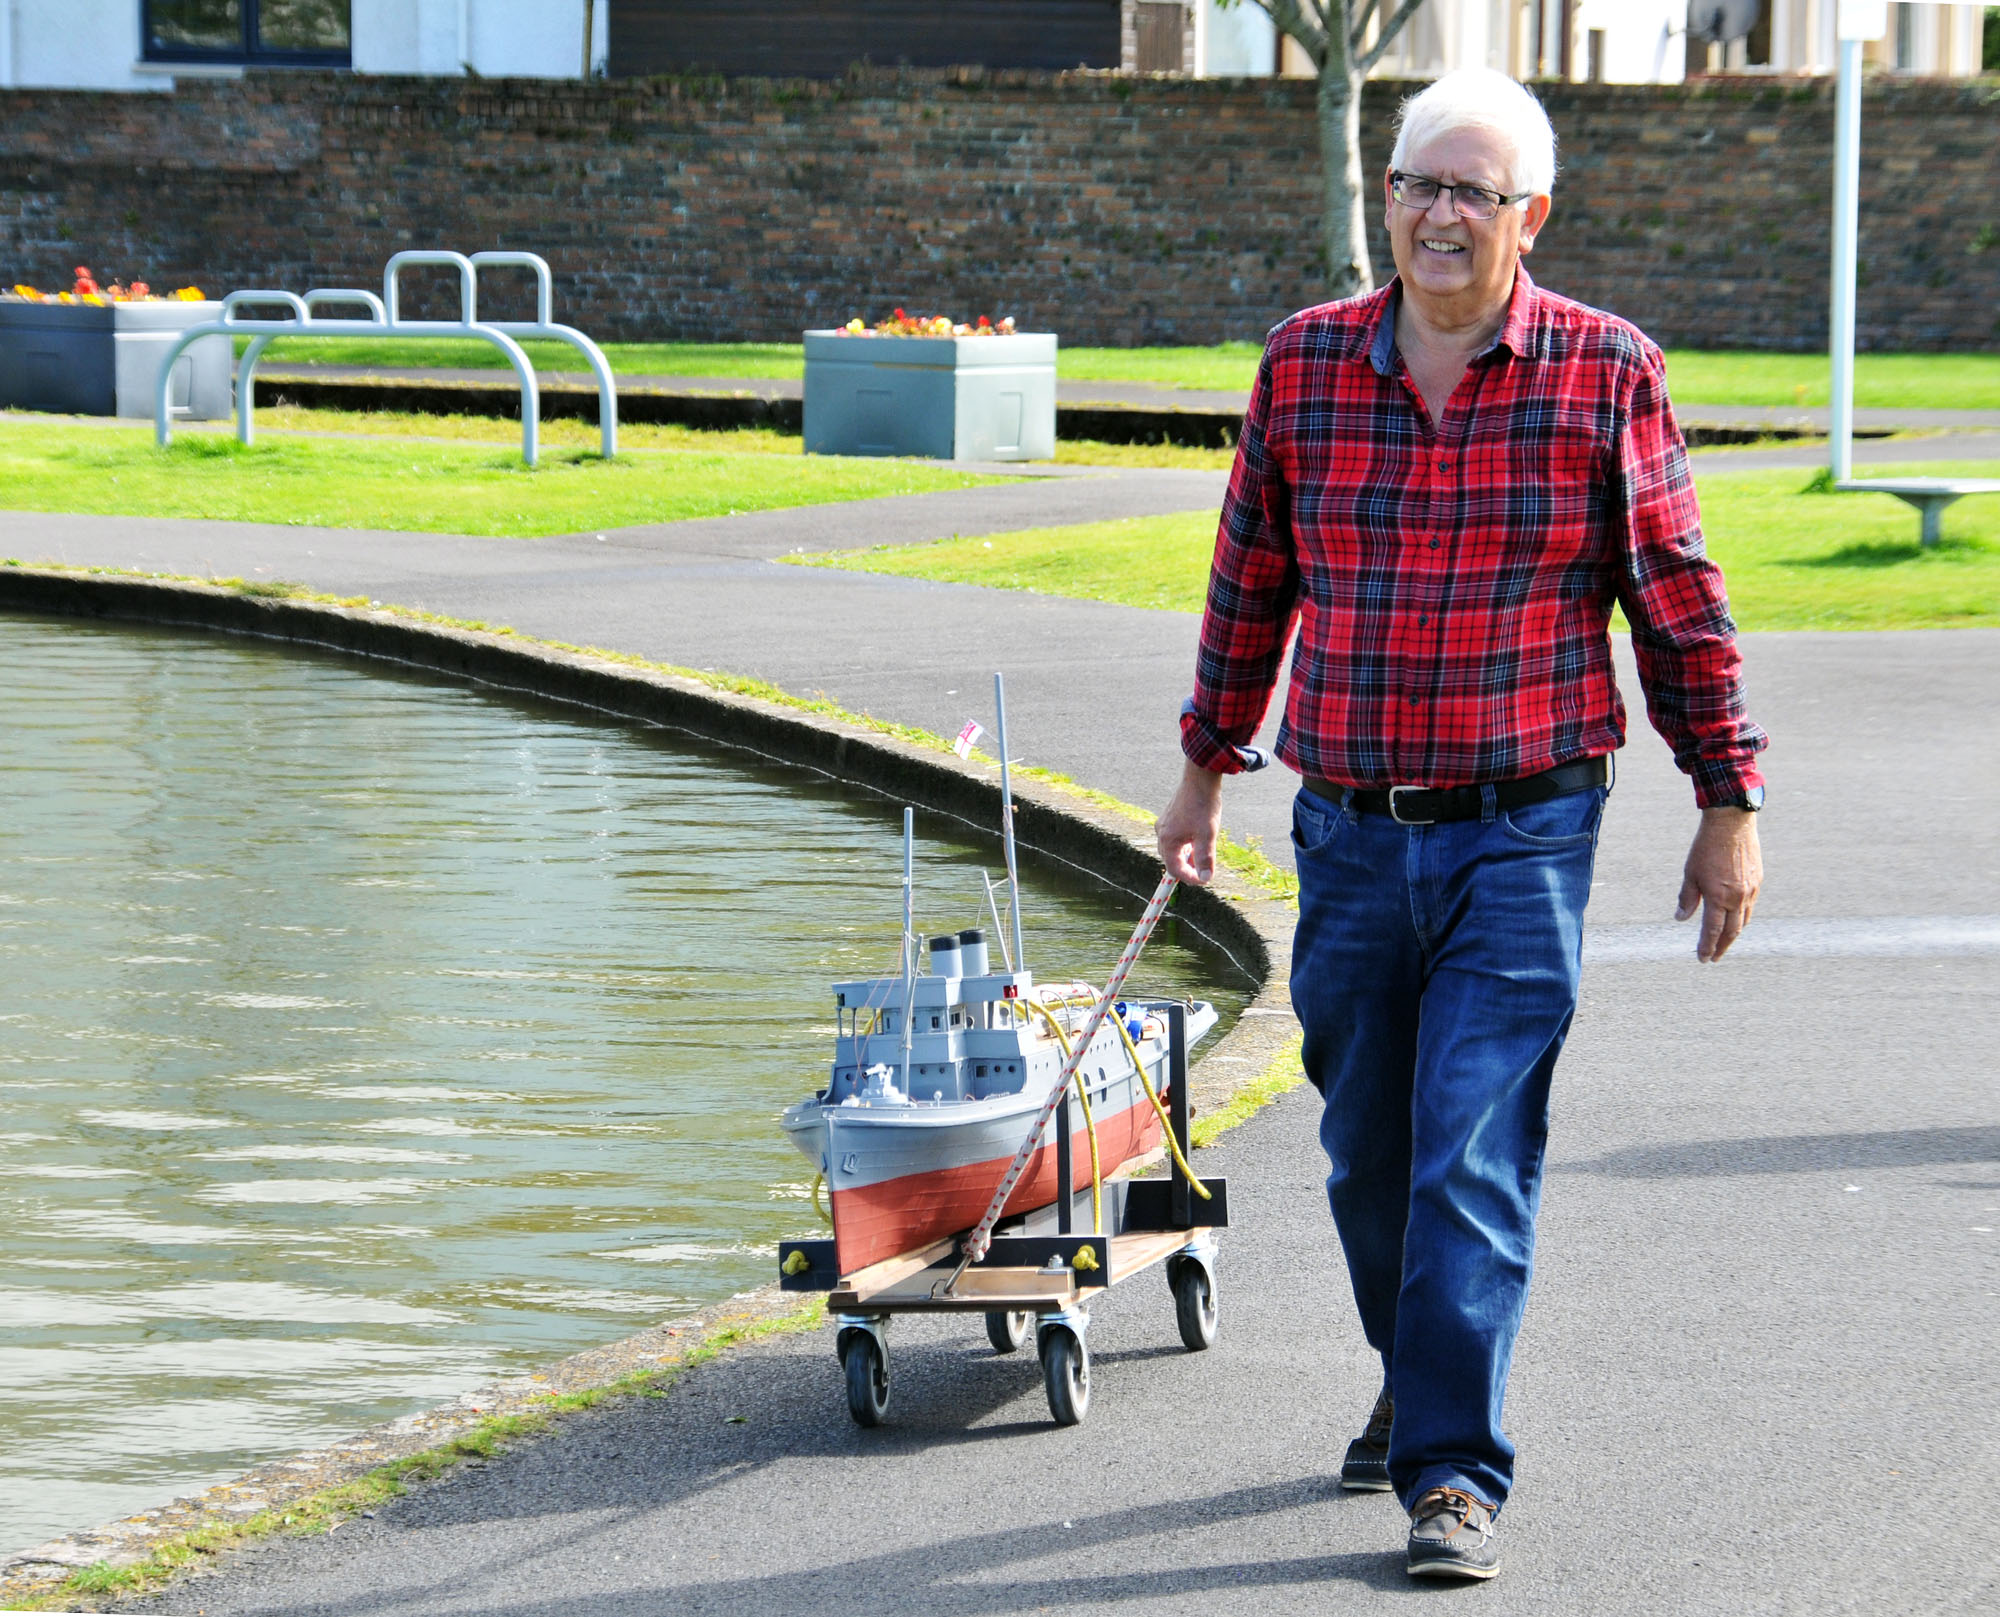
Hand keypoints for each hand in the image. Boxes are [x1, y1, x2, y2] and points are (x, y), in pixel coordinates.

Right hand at [1156, 761, 1225, 884]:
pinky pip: (1175, 838)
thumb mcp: (1207, 835)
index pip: (1174, 870)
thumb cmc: (1203, 806)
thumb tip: (1205, 878)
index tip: (1205, 879)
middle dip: (1187, 868)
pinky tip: (1199, 838)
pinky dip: (1186, 844)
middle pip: (1171, 860)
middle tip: (1205, 869)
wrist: (1200, 778)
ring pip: (1173, 849)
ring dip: (1187, 856)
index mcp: (1167, 840)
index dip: (1190, 878)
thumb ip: (1205, 858)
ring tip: (1204, 853)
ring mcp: (1164, 824)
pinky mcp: (1170, 817)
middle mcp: (1161, 833)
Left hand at [1676, 806, 1762, 961]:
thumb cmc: (1706, 848)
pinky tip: (1736, 919)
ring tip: (1724, 942)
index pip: (1712, 931)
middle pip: (1731, 932)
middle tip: (1714, 958)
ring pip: (1744, 921)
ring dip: (1733, 935)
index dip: (1706, 947)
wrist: (1732, 825)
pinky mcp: (1758, 882)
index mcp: (1718, 897)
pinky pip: (1750, 906)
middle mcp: (1737, 898)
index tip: (1702, 958)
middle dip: (1721, 947)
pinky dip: (1742, 917)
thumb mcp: (1690, 874)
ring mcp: (1750, 891)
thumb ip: (1687, 898)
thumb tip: (1680, 918)